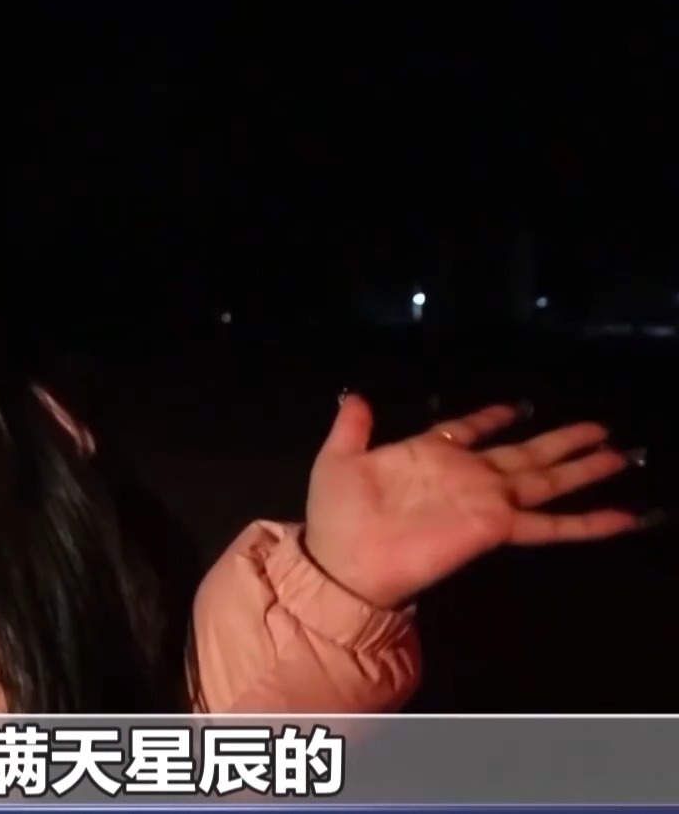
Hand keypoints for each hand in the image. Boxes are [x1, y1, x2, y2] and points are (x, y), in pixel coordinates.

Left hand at [303, 394, 648, 609]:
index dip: (490, 418)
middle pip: (523, 453)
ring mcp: (485, 502)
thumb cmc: (336, 512)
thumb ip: (353, 427)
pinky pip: (548, 525)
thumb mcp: (338, 458)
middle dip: (560, 441)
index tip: (517, 407)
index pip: (468, 429)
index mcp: (429, 454)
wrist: (342, 560)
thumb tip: (356, 396)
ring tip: (619, 454)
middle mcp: (465, 476)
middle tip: (600, 428)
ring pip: (544, 481)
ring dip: (581, 469)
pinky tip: (621, 516)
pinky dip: (586, 522)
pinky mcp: (495, 528)